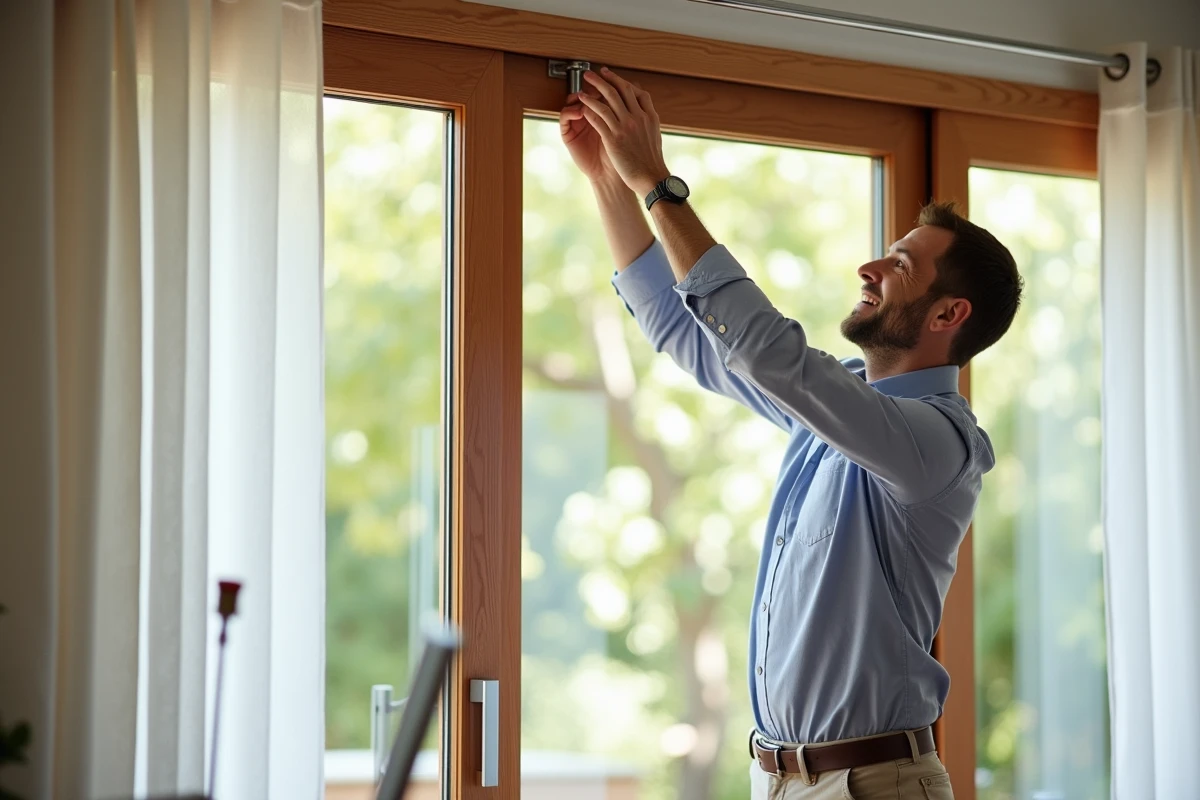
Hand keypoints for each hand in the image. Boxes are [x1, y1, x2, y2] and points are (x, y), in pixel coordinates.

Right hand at [561, 89, 619, 184]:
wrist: (611, 177)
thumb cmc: (622, 155)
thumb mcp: (627, 129)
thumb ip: (627, 109)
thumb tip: (635, 85)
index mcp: (602, 114)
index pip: (599, 91)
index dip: (604, 84)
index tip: (611, 82)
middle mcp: (588, 116)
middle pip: (585, 92)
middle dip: (591, 87)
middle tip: (595, 83)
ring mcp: (577, 124)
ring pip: (572, 100)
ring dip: (580, 96)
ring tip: (588, 98)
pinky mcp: (568, 134)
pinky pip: (564, 116)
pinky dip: (571, 110)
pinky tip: (581, 112)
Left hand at [576, 67, 669, 196]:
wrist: (650, 178)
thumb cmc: (651, 161)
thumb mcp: (655, 135)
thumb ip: (648, 120)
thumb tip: (644, 110)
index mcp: (649, 116)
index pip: (635, 91)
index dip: (621, 81)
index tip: (611, 76)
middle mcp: (638, 118)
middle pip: (620, 91)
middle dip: (605, 79)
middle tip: (594, 72)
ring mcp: (625, 127)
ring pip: (607, 102)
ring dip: (593, 91)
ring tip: (583, 86)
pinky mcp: (614, 139)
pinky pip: (598, 119)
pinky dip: (590, 109)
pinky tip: (582, 105)